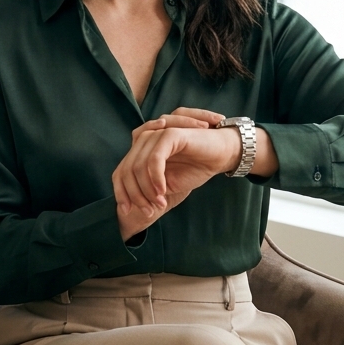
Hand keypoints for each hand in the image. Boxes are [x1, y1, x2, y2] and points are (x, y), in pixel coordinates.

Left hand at [112, 109, 239, 240]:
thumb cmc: (197, 167)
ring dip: (146, 190)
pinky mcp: (170, 133)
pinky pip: (154, 159)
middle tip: (149, 211)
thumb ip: (149, 189)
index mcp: (143, 151)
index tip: (127, 211)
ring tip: (159, 203)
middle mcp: (146, 140)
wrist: (223, 154)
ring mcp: (157, 134)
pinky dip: (155, 178)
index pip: (121, 171)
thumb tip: (130, 206)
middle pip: (126, 170)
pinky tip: (162, 191)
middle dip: (135, 195)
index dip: (121, 191)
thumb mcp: (168, 184)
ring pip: (138, 166)